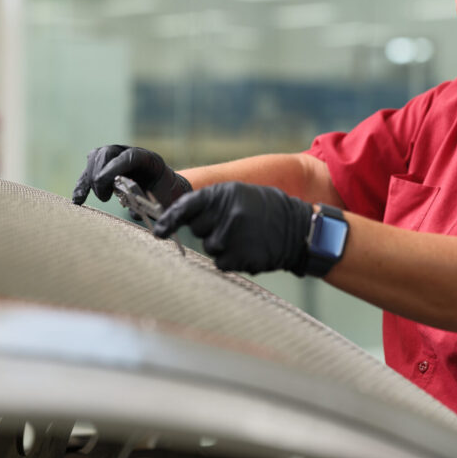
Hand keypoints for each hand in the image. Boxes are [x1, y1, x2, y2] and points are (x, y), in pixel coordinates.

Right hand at [72, 145, 191, 206]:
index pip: (128, 156)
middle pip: (107, 153)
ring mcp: (116, 157)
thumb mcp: (163, 201)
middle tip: (103, 197)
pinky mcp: (105, 167)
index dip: (113, 168)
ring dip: (89, 177)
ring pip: (95, 158)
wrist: (165, 192)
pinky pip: (89, 171)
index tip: (103, 183)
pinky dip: (82, 185)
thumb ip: (149, 204)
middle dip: (100, 174)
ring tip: (92, 198)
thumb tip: (133, 211)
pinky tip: (78, 200)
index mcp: (149, 159)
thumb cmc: (164, 198)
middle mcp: (130, 152)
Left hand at [153, 183, 311, 274]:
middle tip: (233, 224)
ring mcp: (232, 238)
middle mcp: (225, 214)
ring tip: (246, 236)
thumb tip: (178, 215)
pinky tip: (249, 249)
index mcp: (223, 194)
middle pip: (197, 229)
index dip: (169, 221)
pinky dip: (232, 259)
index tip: (158, 232)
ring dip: (223, 245)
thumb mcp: (239, 194)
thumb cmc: (265, 209)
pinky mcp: (239, 258)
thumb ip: (211, 202)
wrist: (298, 228)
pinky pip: (221, 263)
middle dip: (209, 228)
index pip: (186, 207)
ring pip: (210, 247)